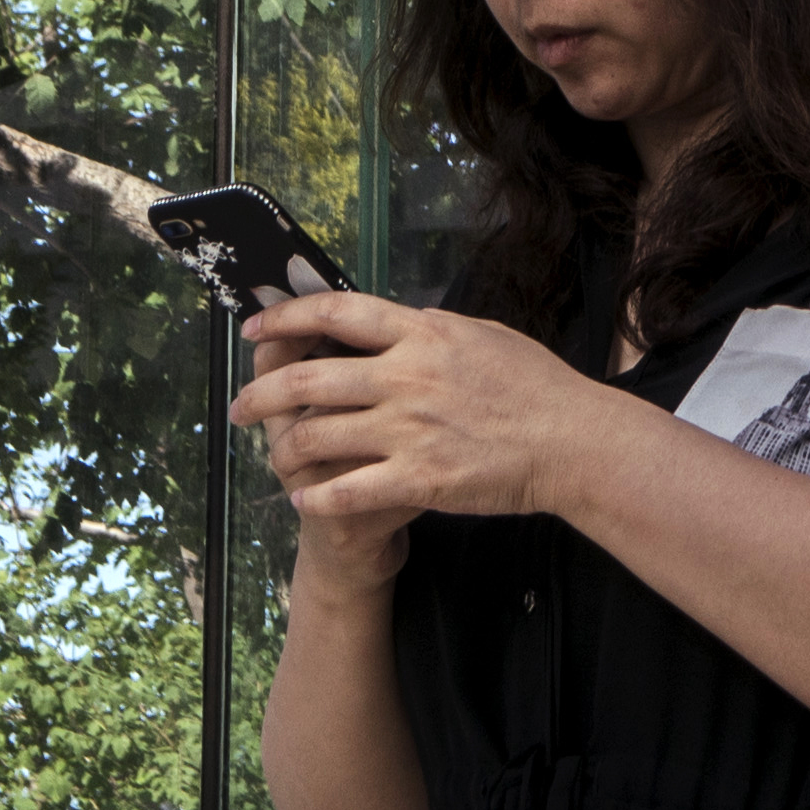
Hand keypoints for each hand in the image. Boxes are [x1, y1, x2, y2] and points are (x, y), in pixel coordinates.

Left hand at [234, 292, 612, 543]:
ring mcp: (409, 429)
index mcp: (420, 332)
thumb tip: (396, 323)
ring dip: (284, 449)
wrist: (571, 441)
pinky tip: (303, 497)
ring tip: (273, 457)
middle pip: (308, 379)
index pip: (334, 312)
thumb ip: (430, 331)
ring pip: (318, 436)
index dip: (284, 317)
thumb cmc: (535, 385)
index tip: (253, 326)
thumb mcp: (480, 335)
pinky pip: (348, 490)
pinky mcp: (418, 478)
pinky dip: (316, 495)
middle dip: (260, 395)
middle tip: (238, 407)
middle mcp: (405, 376)